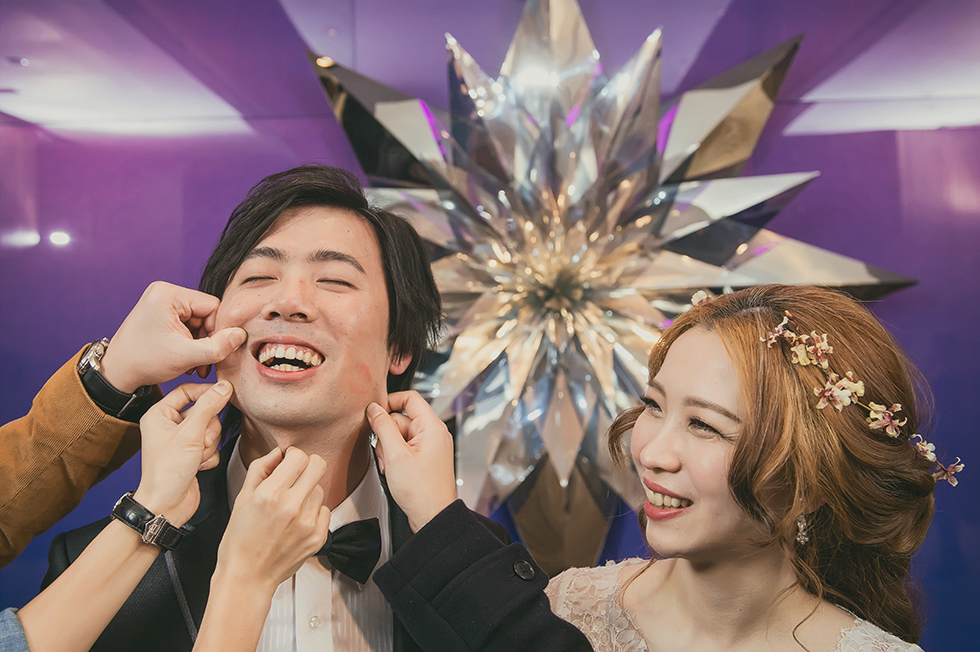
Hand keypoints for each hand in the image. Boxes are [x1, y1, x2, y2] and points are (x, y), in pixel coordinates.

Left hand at [99, 281, 246, 392]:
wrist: (116, 373)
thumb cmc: (143, 362)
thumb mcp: (185, 356)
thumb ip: (217, 347)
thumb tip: (241, 335)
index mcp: (168, 294)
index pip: (212, 307)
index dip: (218, 331)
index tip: (215, 352)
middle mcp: (164, 292)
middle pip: (206, 314)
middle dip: (207, 340)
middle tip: (203, 363)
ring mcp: (162, 302)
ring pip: (199, 322)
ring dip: (200, 344)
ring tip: (193, 365)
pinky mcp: (161, 314)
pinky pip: (188, 325)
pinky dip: (191, 343)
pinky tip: (187, 359)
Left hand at [132, 381, 231, 526]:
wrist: (166, 506)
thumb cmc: (167, 472)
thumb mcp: (190, 434)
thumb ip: (209, 407)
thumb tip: (223, 387)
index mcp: (160, 414)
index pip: (187, 391)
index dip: (206, 392)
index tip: (224, 394)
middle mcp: (169, 426)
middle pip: (203, 412)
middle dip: (208, 429)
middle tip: (199, 441)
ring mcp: (181, 441)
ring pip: (210, 429)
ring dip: (209, 444)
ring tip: (196, 456)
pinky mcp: (191, 454)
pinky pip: (211, 446)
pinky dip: (209, 456)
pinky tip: (198, 465)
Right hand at [214, 448, 329, 593]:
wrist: (248, 577)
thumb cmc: (240, 542)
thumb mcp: (242, 499)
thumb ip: (260, 469)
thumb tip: (277, 453)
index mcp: (271, 494)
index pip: (299, 456)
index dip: (292, 455)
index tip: (288, 462)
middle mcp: (292, 507)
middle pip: (318, 465)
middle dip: (306, 466)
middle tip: (294, 477)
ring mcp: (308, 523)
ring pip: (320, 488)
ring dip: (308, 492)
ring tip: (290, 507)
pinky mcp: (318, 537)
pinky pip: (325, 510)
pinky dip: (313, 512)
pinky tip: (297, 521)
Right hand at [368, 391, 457, 531]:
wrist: (432, 516)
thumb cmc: (421, 491)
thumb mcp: (395, 455)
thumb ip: (383, 427)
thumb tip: (374, 409)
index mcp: (432, 427)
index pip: (410, 398)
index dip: (389, 401)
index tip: (374, 412)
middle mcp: (434, 433)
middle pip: (401, 418)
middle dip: (386, 434)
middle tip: (384, 453)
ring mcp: (430, 446)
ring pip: (400, 435)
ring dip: (388, 448)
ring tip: (389, 466)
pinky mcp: (424, 458)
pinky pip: (404, 448)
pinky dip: (394, 456)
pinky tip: (392, 470)